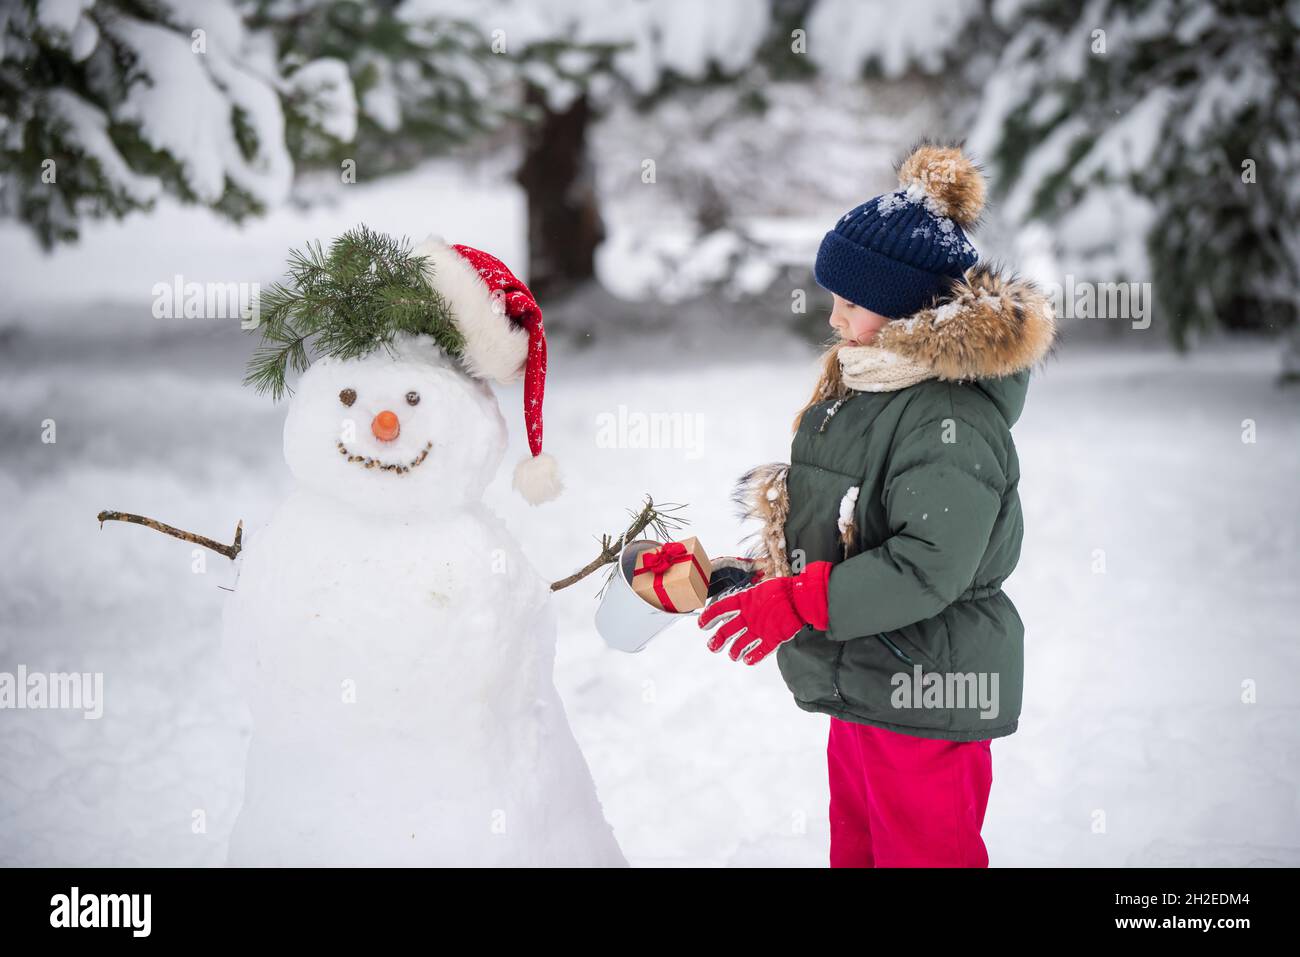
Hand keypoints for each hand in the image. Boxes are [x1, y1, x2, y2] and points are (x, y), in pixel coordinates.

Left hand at [697, 562, 830, 664]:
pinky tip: (747, 660)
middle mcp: (748, 617)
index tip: (702, 624)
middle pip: (725, 631)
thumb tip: (740, 604)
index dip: (708, 618)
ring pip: (740, 645)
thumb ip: (748, 599)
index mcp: (744, 601)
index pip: (719, 609)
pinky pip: (759, 652)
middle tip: (712, 645)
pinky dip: (752, 658)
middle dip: (716, 640)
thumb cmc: (782, 590)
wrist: (800, 598)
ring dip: (734, 652)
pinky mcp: (772, 638)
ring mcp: (759, 629)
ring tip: (732, 655)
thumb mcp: (760, 589)